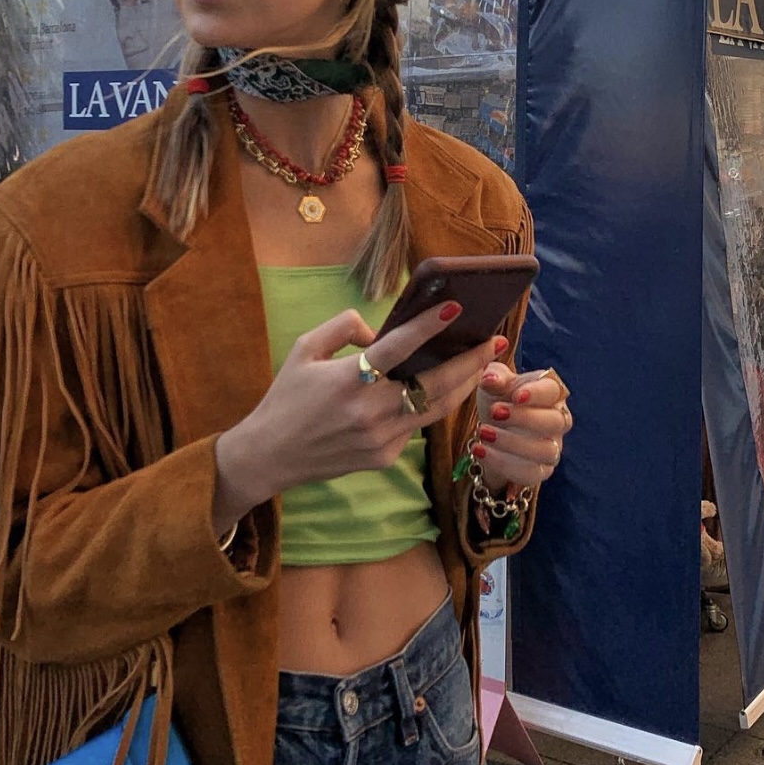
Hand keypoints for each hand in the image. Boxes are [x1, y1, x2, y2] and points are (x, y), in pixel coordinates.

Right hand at [215, 301, 506, 524]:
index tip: (455, 306)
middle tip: (493, 340)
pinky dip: (432, 406)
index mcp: (347, 379)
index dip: (428, 325)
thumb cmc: (286, 396)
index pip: (397, 347)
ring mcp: (380, 438)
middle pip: (433, 383)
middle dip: (469, 361)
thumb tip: (381, 331)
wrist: (270, 455)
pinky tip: (447, 389)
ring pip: (436, 409)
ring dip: (464, 385)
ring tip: (484, 363)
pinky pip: (416, 426)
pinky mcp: (384, 457)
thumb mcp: (304, 349)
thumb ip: (343, 328)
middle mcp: (368, 411)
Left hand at [472, 365, 571, 491]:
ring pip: (546, 451)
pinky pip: (531, 474)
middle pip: (555, 421)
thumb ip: (494, 377)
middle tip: (494, 412)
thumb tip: (489, 378)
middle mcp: (558, 420)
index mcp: (550, 393)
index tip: (515, 395)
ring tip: (483, 433)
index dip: (537, 393)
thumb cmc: (499, 398)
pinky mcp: (541, 471)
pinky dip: (504, 464)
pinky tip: (481, 451)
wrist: (493, 430)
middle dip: (525, 418)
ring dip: (513, 443)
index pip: (553, 390)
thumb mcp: (494, 383)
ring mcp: (553, 448)